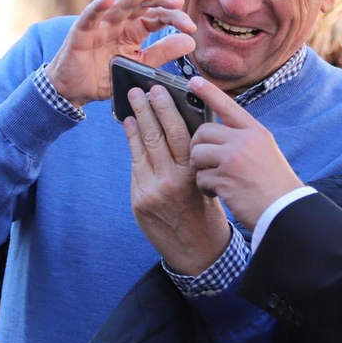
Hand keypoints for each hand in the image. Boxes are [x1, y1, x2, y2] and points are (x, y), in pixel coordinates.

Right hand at [45, 0, 197, 106]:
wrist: (74, 90)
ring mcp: (100, 26)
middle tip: (178, 2)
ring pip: (119, 5)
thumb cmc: (104, 75)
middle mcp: (118, 23)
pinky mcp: (81, 33)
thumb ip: (162, 53)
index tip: (190, 27)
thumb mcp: (139, 66)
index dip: (174, 18)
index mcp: (133, 30)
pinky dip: (98, 6)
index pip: (156, 16)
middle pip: (142, 5)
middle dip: (160, 0)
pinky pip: (90, 17)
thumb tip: (190, 42)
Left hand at [125, 85, 231, 273]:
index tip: (161, 89)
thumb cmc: (210, 215)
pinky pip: (136, 166)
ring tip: (131, 104)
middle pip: (157, 136)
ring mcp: (153, 191)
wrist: (198, 253)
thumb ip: (196, 158)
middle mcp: (173, 181)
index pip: (180, 132)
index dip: (168, 108)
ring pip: (142, 149)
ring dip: (135, 123)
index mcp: (195, 174)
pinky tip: (130, 129)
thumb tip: (185, 125)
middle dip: (147, 109)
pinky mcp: (140, 201)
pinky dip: (133, 145)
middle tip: (140, 89)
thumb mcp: (211, 182)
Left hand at [188, 76, 303, 230]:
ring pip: (197, 153)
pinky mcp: (224, 178)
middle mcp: (244, 141)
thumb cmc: (274, 185)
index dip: (209, 92)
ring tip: (216, 179)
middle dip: (199, 146)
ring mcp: (233, 158)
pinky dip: (206, 187)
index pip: (228, 105)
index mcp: (255, 132)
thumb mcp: (264, 152)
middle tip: (207, 161)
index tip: (193, 80)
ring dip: (201, 168)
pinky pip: (200, 177)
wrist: (285, 211)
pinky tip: (221, 193)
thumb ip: (242, 140)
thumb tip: (214, 134)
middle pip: (203, 131)